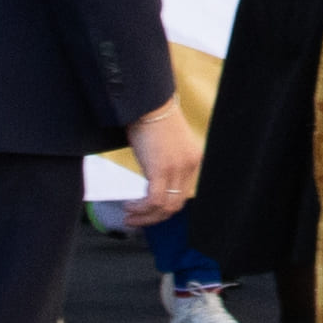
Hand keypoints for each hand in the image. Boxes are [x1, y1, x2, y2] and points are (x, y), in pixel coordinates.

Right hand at [109, 98, 201, 224]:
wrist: (146, 102)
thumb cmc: (149, 118)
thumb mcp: (164, 144)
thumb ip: (164, 162)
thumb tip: (151, 179)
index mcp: (193, 159)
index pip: (183, 194)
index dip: (164, 207)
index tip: (147, 212)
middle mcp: (190, 166)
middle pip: (176, 205)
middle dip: (154, 218)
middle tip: (135, 220)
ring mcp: (177, 168)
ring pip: (165, 207)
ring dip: (145, 217)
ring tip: (128, 216)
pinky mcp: (162, 169)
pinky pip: (154, 201)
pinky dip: (141, 209)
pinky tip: (129, 207)